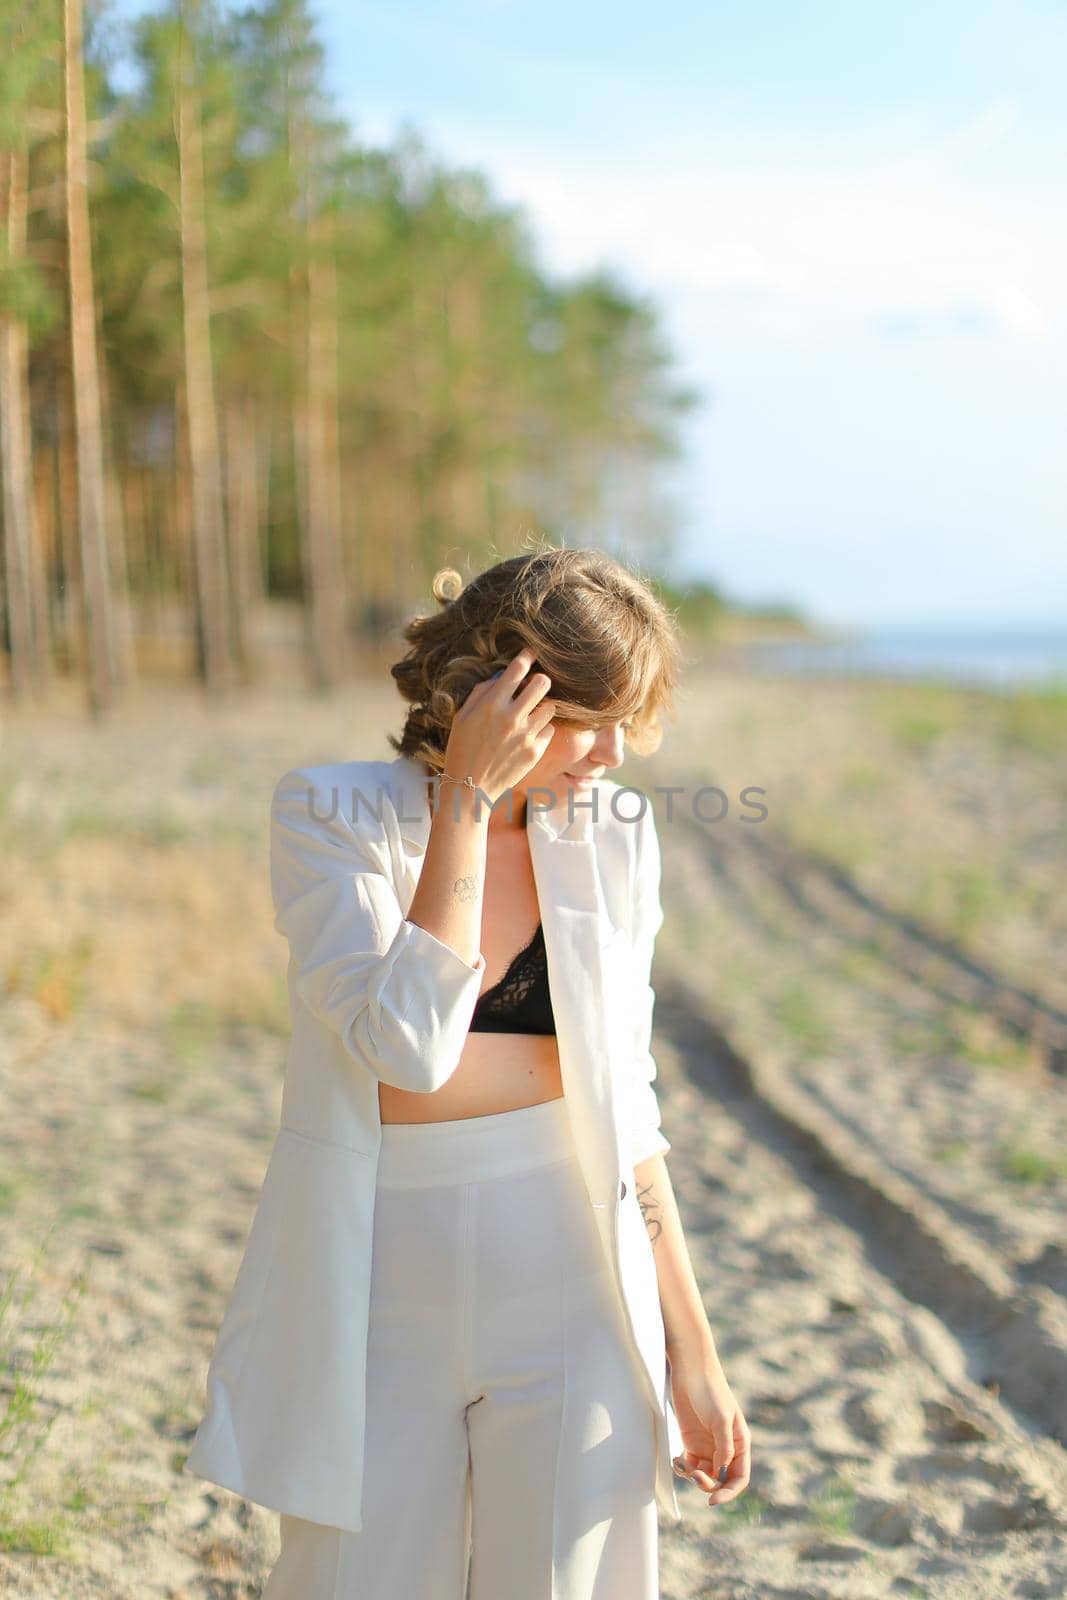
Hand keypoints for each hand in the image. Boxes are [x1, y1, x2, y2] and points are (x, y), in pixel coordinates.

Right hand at [441, 646, 555, 806]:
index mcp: (491, 704)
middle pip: (542, 683)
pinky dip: (542, 729)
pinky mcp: (535, 751)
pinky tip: (529, 735)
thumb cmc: (461, 750)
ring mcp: (526, 735)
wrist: (470, 788)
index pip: (517, 670)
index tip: (532, 652)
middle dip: (540, 680)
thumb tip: (502, 676)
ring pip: (550, 707)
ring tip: (530, 714)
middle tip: (536, 684)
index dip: (527, 656)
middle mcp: (511, 717)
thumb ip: (482, 693)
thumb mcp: (462, 717)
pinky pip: (549, 730)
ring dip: (542, 706)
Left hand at [668, 1346, 751, 1507]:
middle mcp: (726, 1448)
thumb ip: (723, 1447)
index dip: (729, 1493)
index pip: (739, 1478)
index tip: (713, 1501)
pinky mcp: (692, 1442)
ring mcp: (708, 1446)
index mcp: (740, 1443)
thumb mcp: (720, 1418)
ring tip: (683, 1464)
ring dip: (694, 1477)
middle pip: (721, 1480)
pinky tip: (677, 1461)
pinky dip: (683, 1469)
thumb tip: (722, 1474)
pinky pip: (690, 1465)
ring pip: (704, 1475)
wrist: (690, 1369)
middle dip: (708, 1484)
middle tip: (694, 1475)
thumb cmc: (710, 1390)